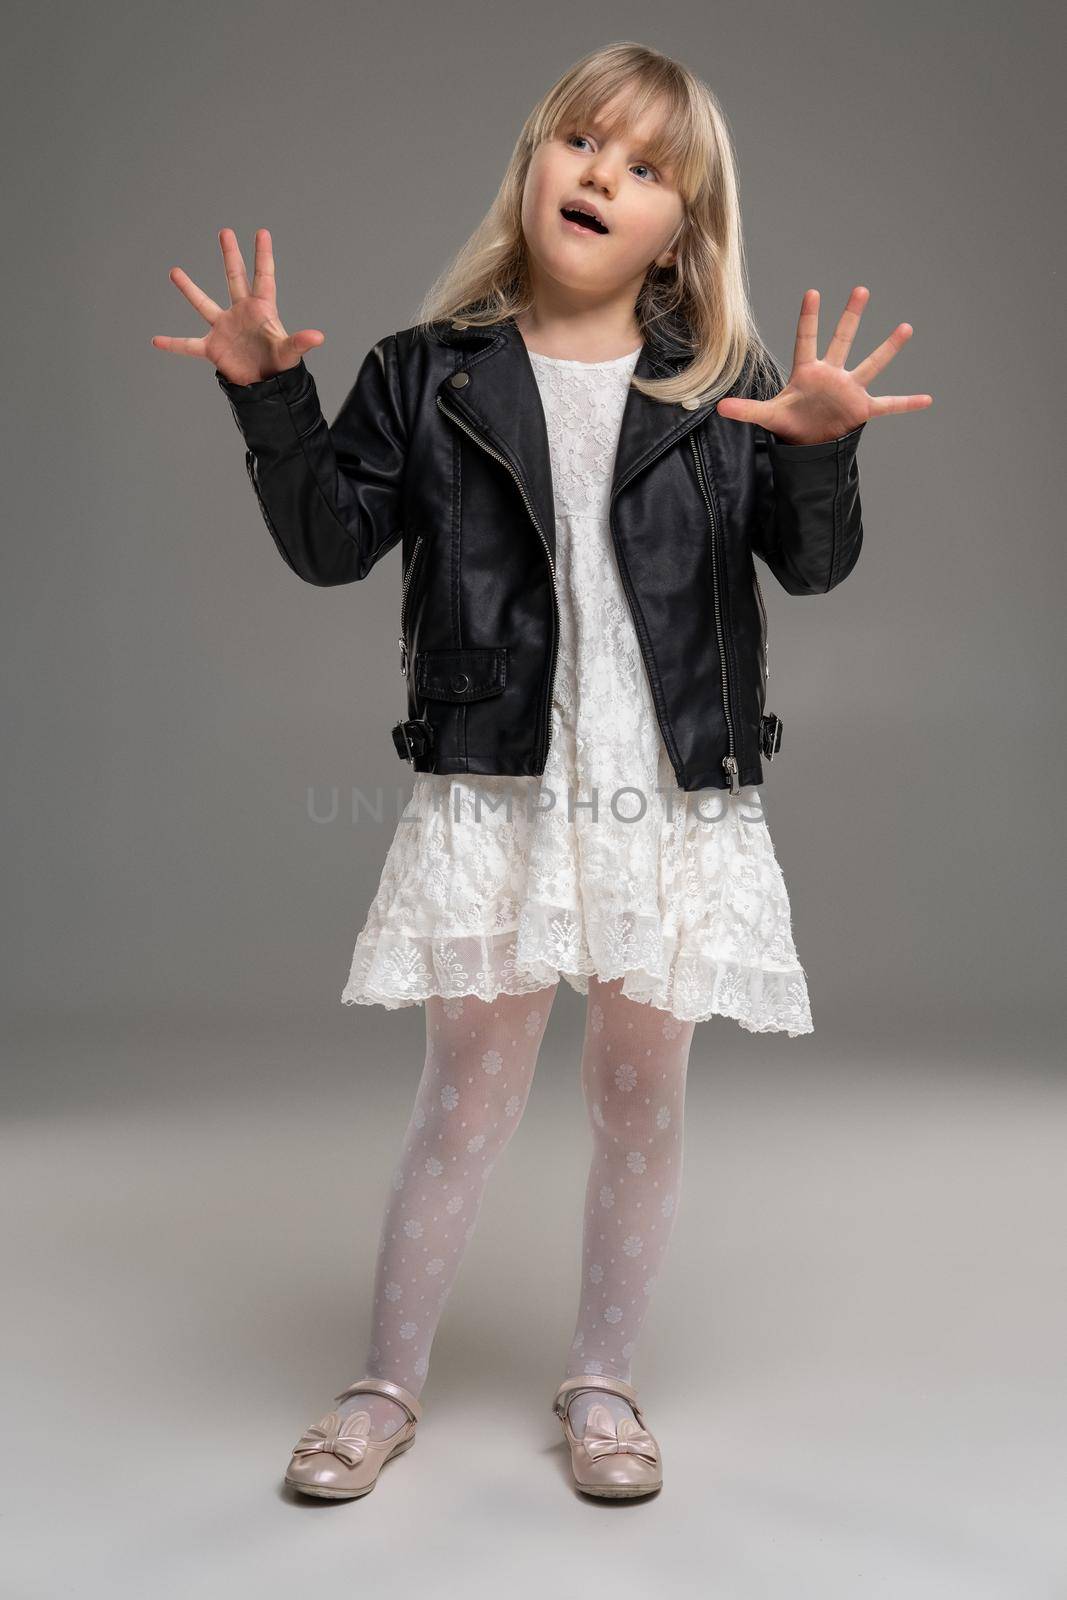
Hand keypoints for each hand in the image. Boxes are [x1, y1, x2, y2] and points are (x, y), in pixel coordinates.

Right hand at [151, 227, 324, 384]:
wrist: (265, 388)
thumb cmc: (279, 367)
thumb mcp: (290, 352)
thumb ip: (300, 342)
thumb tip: (318, 336)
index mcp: (261, 310)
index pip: (263, 276)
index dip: (263, 255)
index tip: (262, 232)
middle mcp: (241, 313)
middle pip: (235, 278)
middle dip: (231, 255)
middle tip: (225, 231)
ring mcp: (225, 328)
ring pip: (204, 304)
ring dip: (189, 289)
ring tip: (174, 272)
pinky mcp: (213, 347)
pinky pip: (189, 345)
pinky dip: (173, 344)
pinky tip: (156, 341)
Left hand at [715, 286, 931, 445]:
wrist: (809, 444)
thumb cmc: (791, 423)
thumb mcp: (768, 416)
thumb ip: (746, 410)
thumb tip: (718, 409)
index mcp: (808, 372)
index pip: (807, 340)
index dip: (809, 318)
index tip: (813, 293)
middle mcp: (832, 374)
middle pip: (842, 340)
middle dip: (850, 317)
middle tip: (861, 290)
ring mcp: (850, 389)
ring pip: (871, 364)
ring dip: (888, 349)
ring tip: (906, 328)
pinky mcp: (862, 409)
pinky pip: (889, 405)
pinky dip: (907, 403)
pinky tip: (927, 400)